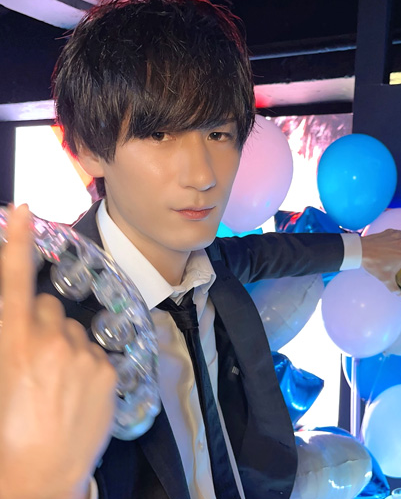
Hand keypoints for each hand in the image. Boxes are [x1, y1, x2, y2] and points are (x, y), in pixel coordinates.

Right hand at [0, 205, 115, 498]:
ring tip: (55, 382)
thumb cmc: (4, 432)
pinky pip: (97, 351)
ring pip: (75, 330)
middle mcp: (50, 340)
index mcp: (13, 341)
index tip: (23, 210)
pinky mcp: (109, 370)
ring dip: (66, 344)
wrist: (37, 475)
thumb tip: (18, 322)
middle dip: (41, 320)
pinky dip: (88, 363)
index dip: (17, 243)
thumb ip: (11, 340)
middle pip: (48, 305)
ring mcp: (83, 354)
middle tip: (35, 354)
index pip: (14, 281)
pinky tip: (76, 392)